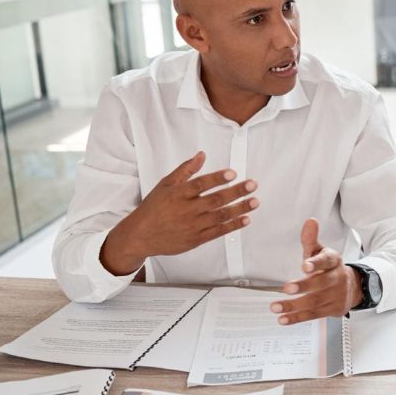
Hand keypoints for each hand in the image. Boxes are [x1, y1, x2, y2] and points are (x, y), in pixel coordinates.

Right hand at [100, 151, 258, 274]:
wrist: (140, 236)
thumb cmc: (153, 208)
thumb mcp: (166, 185)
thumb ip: (185, 170)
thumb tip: (201, 155)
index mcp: (178, 194)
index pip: (201, 184)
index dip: (217, 178)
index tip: (233, 173)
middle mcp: (187, 210)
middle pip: (215, 200)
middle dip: (236, 192)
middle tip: (252, 185)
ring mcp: (192, 226)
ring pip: (220, 216)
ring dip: (240, 208)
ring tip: (255, 201)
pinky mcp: (196, 239)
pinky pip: (218, 232)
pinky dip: (233, 226)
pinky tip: (245, 219)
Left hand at [269, 218, 362, 323]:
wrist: (352, 286)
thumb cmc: (330, 267)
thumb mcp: (321, 251)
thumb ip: (311, 239)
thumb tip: (310, 221)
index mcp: (334, 261)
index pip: (326, 261)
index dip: (316, 264)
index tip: (305, 266)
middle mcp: (337, 278)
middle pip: (322, 284)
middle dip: (304, 286)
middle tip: (286, 288)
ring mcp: (335, 296)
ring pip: (315, 302)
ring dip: (294, 306)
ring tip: (275, 307)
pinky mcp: (332, 309)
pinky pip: (313, 315)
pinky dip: (297, 317)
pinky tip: (283, 318)